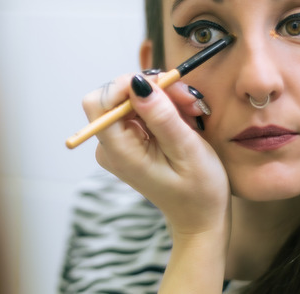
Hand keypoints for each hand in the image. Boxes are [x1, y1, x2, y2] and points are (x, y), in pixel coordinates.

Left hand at [82, 73, 230, 236]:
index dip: (124, 85)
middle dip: (154, 89)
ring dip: (165, 97)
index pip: (99, 102)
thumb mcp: (187, 150)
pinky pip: (142, 108)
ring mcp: (120, 142)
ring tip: (193, 111)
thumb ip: (161, 117)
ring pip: (134, 98)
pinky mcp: (132, 138)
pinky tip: (186, 118)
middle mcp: (112, 145)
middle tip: (188, 99)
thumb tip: (137, 83)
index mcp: (119, 152)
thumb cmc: (198, 191)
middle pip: (117, 96)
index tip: (159, 84)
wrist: (200, 216)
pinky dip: (165, 106)